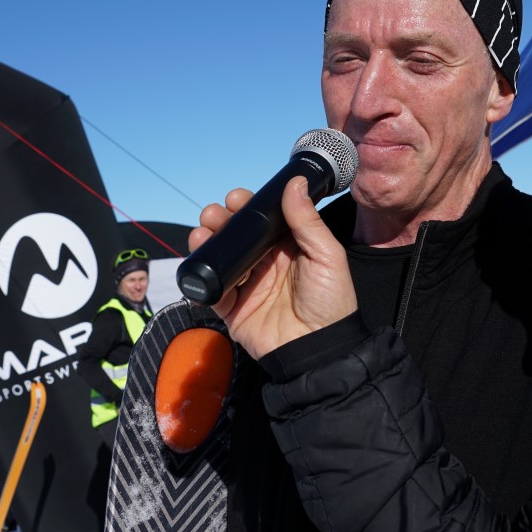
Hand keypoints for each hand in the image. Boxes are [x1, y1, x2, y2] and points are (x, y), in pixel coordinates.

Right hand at [189, 177, 356, 359]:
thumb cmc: (331, 301)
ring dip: (206, 240)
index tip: (236, 198)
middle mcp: (264, 262)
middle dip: (220, 219)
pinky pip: (210, 289)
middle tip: (214, 214)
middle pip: (235, 234)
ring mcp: (247, 284)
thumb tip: (295, 183)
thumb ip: (307, 221)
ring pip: (219, 256)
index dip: (246, 206)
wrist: (318, 348)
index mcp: (287, 246)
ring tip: (202, 233)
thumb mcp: (326, 255)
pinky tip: (201, 262)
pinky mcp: (232, 307)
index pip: (261, 219)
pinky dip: (201, 274)